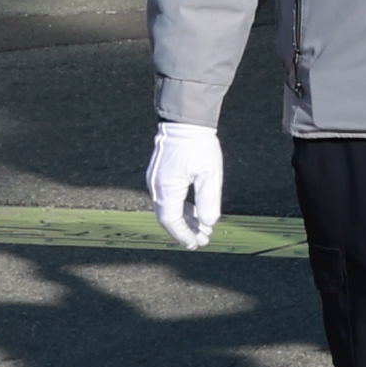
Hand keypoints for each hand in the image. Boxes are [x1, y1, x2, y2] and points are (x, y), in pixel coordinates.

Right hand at [144, 123, 223, 249]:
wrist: (185, 122)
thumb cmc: (198, 145)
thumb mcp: (209, 173)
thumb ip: (209, 200)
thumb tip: (208, 223)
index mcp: (165, 189)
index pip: (171, 221)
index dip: (184, 235)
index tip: (196, 244)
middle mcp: (156, 187)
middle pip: (168, 217)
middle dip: (186, 230)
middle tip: (202, 240)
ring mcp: (156, 180)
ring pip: (169, 208)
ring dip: (185, 220)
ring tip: (202, 229)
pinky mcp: (160, 174)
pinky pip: (169, 198)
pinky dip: (181, 208)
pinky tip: (195, 212)